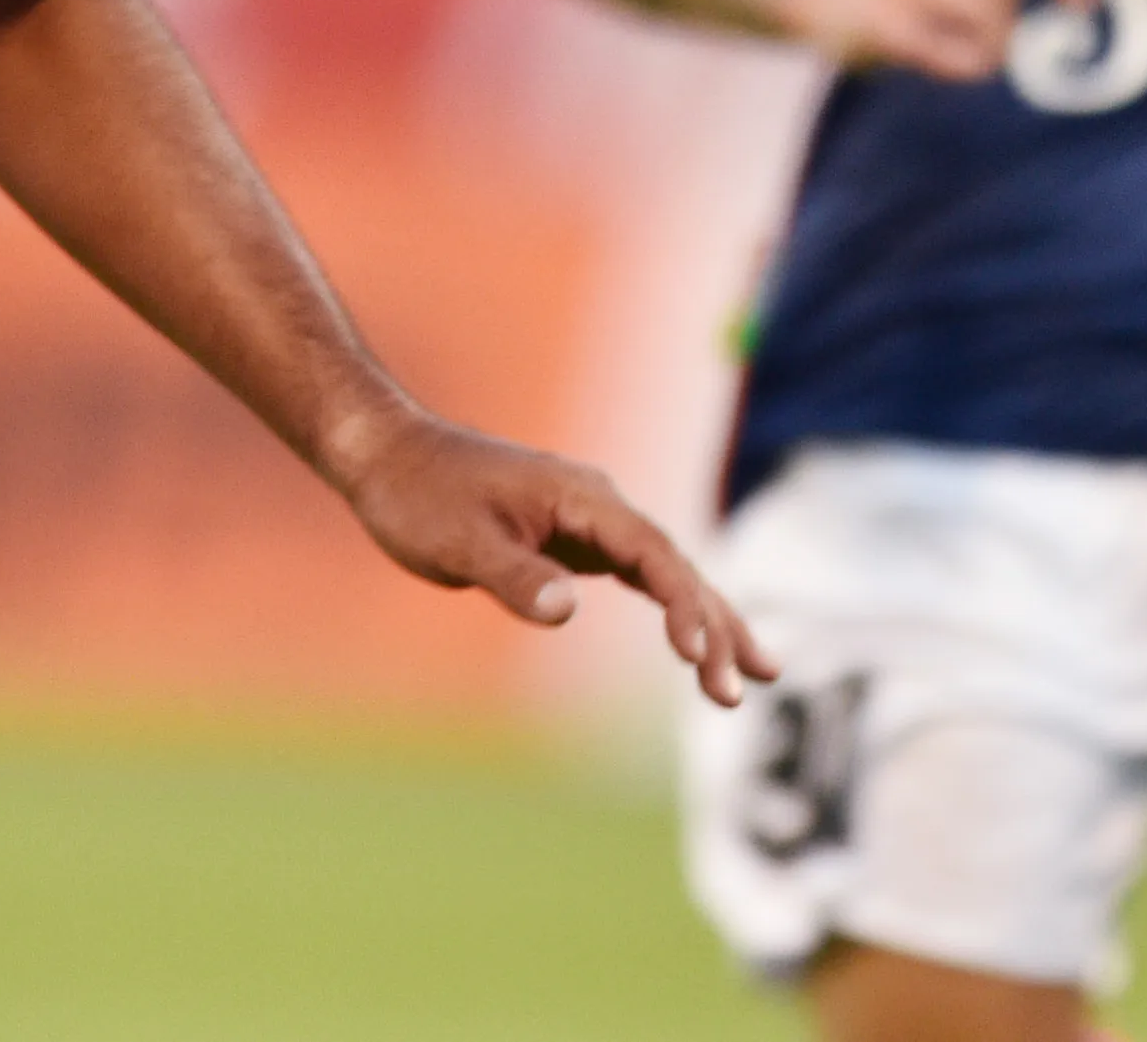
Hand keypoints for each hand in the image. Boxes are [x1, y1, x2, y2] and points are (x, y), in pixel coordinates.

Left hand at [327, 408, 773, 707]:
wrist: (388, 456)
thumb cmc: (418, 496)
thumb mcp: (459, 543)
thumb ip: (515, 576)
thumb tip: (568, 611)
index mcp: (581, 497)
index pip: (651, 553)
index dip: (682, 604)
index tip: (698, 654)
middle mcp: (599, 505)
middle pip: (676, 566)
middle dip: (715, 626)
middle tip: (744, 690)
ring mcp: (592, 523)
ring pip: (668, 573)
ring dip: (710, 621)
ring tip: (758, 676)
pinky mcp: (577, 542)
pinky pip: (641, 578)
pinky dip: (674, 611)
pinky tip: (698, 646)